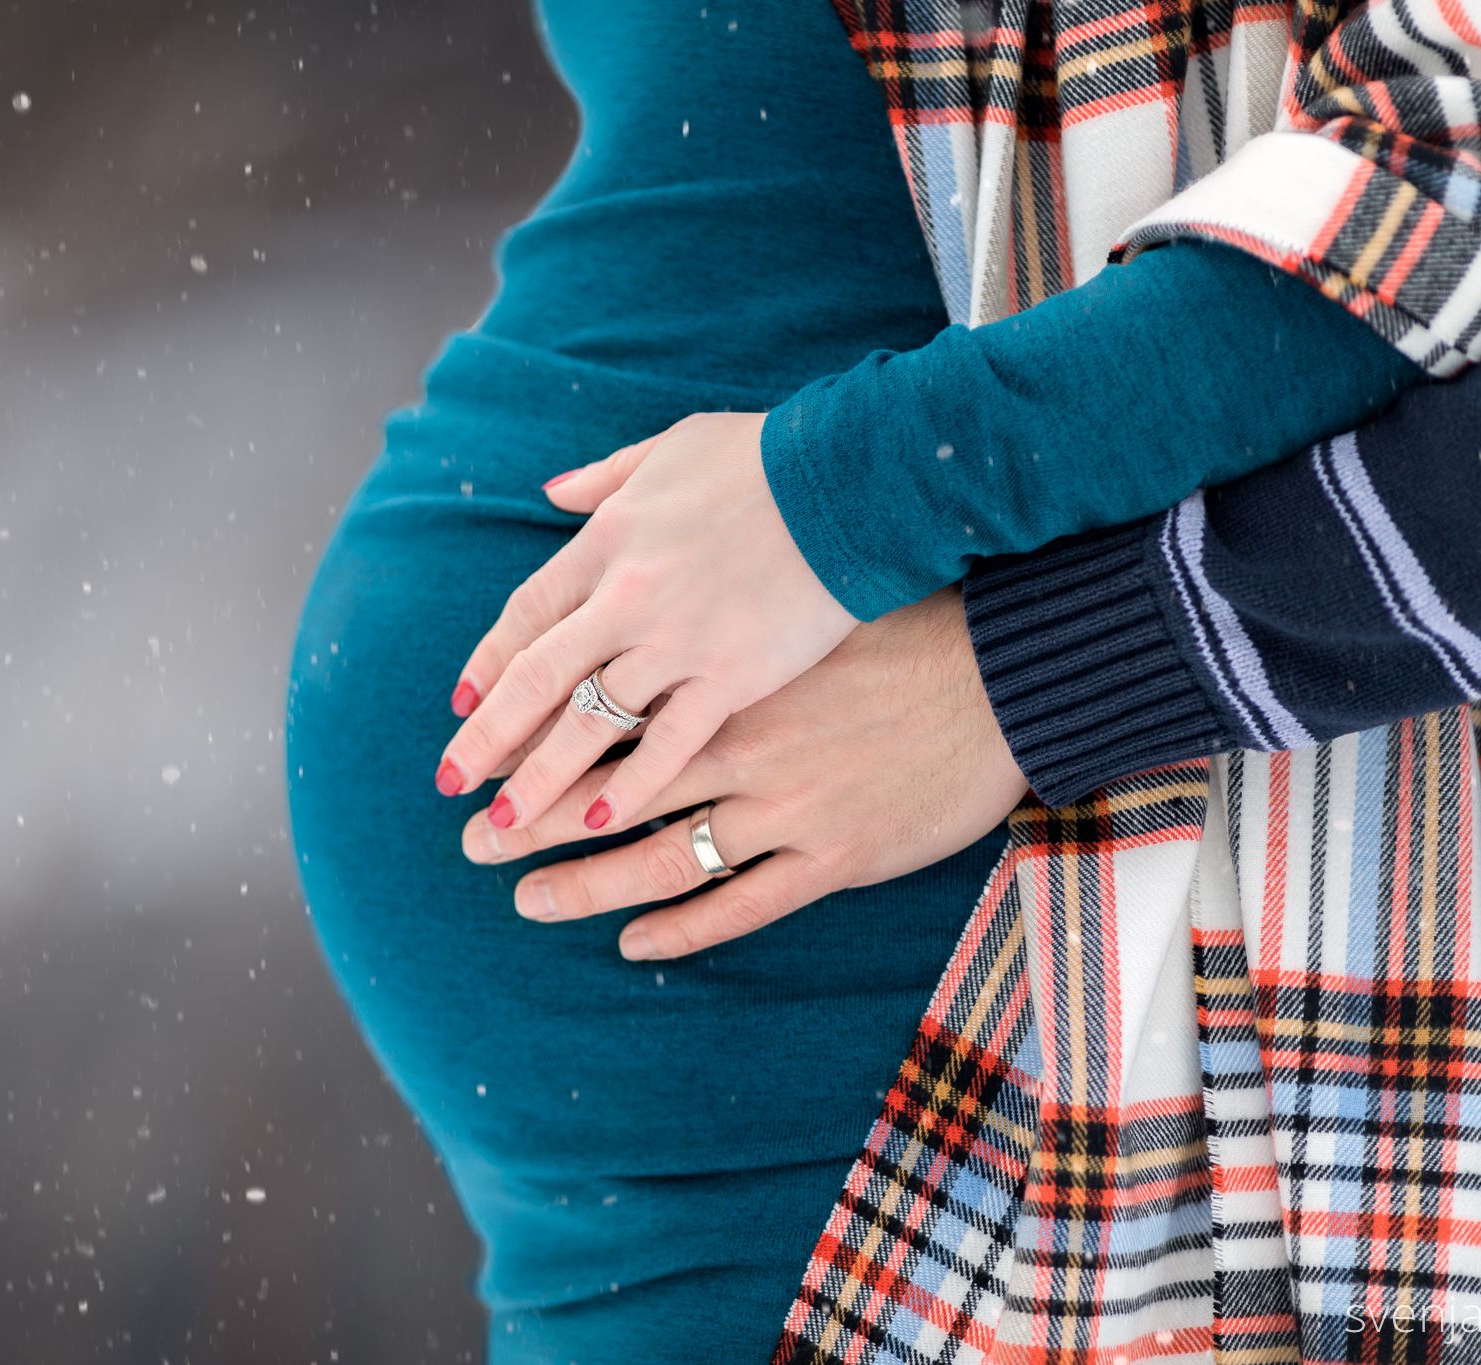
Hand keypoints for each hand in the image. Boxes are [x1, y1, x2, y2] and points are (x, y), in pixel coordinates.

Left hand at [433, 411, 858, 838]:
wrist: (848, 480)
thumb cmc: (764, 458)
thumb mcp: (669, 448)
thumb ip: (605, 479)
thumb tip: (553, 494)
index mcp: (607, 539)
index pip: (527, 613)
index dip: (489, 663)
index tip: (462, 706)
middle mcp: (627, 596)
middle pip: (539, 678)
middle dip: (490, 736)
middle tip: (451, 785)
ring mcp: (678, 642)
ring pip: (591, 723)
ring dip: (542, 776)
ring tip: (507, 823)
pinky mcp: (734, 678)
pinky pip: (669, 744)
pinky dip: (632, 785)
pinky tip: (602, 823)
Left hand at [459, 592, 1028, 959]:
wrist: (1006, 677)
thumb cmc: (903, 617)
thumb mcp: (800, 577)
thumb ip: (711, 569)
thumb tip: (589, 501)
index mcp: (725, 678)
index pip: (603, 716)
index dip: (536, 744)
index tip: (482, 761)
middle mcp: (742, 746)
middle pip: (612, 791)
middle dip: (533, 819)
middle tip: (473, 841)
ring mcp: (787, 808)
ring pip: (664, 858)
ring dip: (588, 884)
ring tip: (527, 900)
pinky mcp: (835, 856)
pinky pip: (744, 906)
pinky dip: (684, 927)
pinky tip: (636, 942)